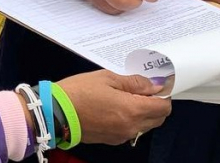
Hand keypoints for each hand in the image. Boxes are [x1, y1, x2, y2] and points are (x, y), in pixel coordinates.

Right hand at [57, 70, 171, 145]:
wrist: (56, 112)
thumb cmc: (79, 91)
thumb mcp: (107, 78)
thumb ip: (134, 83)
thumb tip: (153, 85)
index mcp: (133, 109)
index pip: (163, 107)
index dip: (162, 95)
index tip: (154, 86)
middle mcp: (131, 127)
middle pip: (158, 119)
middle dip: (155, 105)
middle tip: (141, 91)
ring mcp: (122, 136)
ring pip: (145, 126)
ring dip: (143, 114)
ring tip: (125, 99)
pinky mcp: (112, 140)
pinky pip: (131, 131)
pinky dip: (130, 121)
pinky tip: (115, 109)